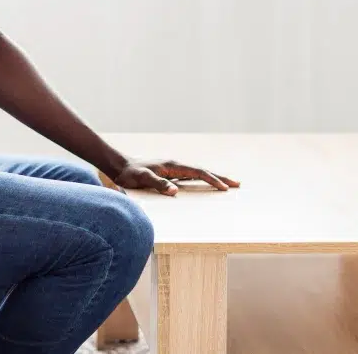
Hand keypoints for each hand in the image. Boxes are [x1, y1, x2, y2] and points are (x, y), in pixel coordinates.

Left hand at [113, 160, 239, 196]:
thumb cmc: (130, 173)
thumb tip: (175, 191)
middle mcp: (175, 165)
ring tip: (227, 184)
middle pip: (202, 171)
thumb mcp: (143, 178)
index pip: (198, 172)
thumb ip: (158, 184)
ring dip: (212, 178)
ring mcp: (173, 169)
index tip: (225, 188)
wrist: (120, 167)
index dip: (212, 180)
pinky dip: (202, 180)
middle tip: (237, 184)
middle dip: (219, 177)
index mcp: (172, 165)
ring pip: (198, 174)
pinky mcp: (169, 174)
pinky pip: (190, 177)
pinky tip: (206, 185)